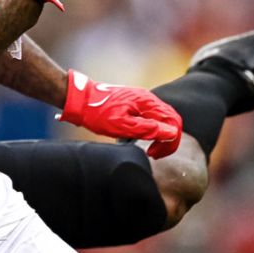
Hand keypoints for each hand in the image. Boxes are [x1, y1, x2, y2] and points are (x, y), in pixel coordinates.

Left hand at [58, 70, 182, 158]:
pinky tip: (144, 138)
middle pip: (171, 119)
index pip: (173, 121)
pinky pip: (153, 116)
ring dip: (161, 135)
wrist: (80, 100)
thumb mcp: (122, 126)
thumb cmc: (98, 113)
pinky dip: (153, 129)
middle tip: (155, 154)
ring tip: (150, 150)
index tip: (156, 153)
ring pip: (163, 118)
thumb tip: (172, 132)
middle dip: (168, 140)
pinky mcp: (136, 102)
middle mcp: (148, 98)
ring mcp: (142, 99)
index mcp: (147, 102)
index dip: (170, 141)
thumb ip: (148, 129)